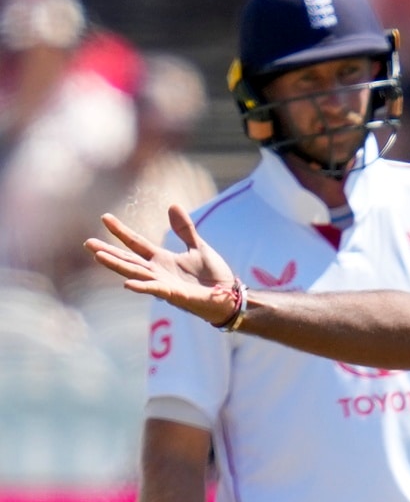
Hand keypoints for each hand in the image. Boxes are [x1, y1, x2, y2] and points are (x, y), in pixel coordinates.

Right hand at [84, 206, 238, 324]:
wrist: (229, 296)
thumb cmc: (212, 275)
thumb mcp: (198, 246)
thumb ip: (184, 229)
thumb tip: (172, 205)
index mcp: (162, 259)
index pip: (136, 243)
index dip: (121, 231)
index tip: (105, 217)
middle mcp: (158, 272)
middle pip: (128, 259)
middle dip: (108, 251)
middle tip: (87, 242)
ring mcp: (164, 284)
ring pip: (136, 273)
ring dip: (117, 265)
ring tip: (98, 255)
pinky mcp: (175, 295)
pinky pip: (156, 290)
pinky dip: (142, 286)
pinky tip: (126, 284)